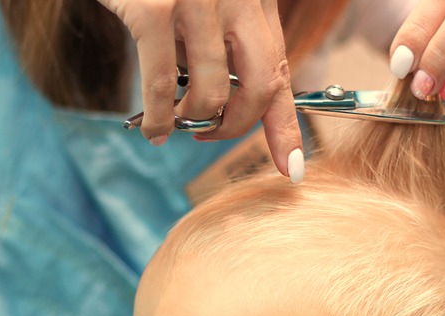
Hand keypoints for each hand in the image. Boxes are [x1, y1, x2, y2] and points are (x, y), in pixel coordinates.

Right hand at [97, 0, 302, 179]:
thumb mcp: (205, 1)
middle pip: (260, 87)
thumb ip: (223, 39)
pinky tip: (152, 129)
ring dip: (190, 121)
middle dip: (236, 128)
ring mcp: (198, 2)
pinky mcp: (154, 10)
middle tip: (208, 135)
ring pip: (212, 94)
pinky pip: (162, 86)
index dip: (286, 126)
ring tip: (172, 122)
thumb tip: (224, 104)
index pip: (280, 69)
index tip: (292, 169)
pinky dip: (158, 118)